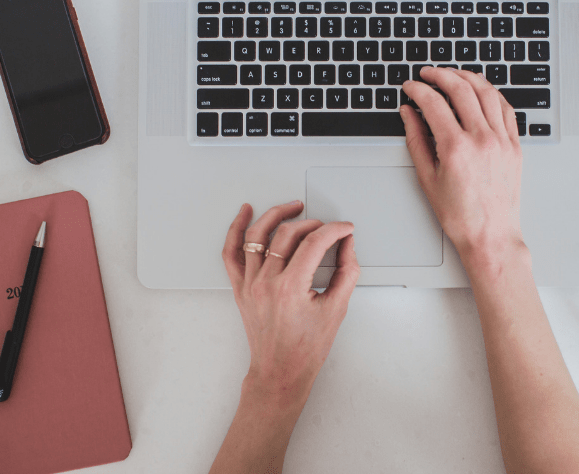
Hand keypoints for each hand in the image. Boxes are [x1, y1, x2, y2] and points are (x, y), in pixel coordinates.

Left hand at [221, 201, 359, 407]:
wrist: (280, 371)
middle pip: (288, 234)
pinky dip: (236, 229)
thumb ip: (347, 272)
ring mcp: (250, 283)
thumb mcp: (337, 309)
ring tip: (292, 207)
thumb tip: (347, 246)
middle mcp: (267, 282)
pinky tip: (246, 213)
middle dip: (312, 223)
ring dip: (276, 215)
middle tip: (327, 227)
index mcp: (291, 288)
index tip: (344, 229)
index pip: (315, 242)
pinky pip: (231, 252)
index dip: (334, 230)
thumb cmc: (305, 348)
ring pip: (257, 235)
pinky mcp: (240, 287)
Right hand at [400, 67, 524, 272]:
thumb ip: (416, 139)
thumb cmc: (459, 215)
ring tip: (453, 75)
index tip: (410, 87)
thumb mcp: (427, 177)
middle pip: (461, 89)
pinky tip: (481, 92)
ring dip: (468, 77)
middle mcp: (482, 139)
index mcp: (456, 148)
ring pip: (487, 92)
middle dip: (440, 75)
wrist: (490, 236)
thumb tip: (408, 113)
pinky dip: (492, 94)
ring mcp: (502, 141)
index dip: (418, 90)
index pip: (433, 103)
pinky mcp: (515, 146)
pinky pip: (506, 108)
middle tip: (428, 73)